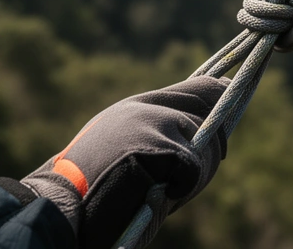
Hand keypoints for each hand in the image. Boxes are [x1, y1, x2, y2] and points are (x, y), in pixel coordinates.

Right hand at [22, 76, 228, 248]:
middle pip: (209, 111)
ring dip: (194, 175)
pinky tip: (156, 195)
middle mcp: (147, 107)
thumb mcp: (121, 146)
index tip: (232, 95)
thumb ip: (155, 131)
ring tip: (163, 191)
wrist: (59, 204)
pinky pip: (192, 169)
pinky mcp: (156, 146)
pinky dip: (181, 189)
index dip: (220, 95)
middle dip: (215, 141)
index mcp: (138, 106)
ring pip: (203, 145)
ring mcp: (153, 124)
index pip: (197, 88)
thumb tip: (204, 130)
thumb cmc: (90, 186)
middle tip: (203, 165)